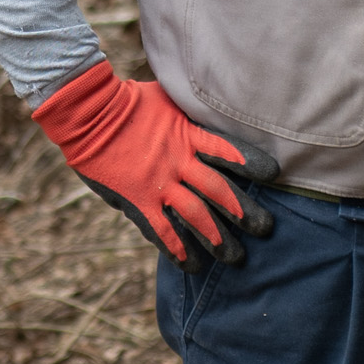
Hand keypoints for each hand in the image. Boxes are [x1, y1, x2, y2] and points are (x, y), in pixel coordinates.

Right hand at [31, 62, 279, 272]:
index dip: (251, 162)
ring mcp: (158, 183)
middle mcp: (179, 162)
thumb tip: (208, 123)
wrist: (89, 112)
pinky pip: (160, 229)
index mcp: (189, 135)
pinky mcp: (137, 199)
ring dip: (217, 237)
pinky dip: (176, 249)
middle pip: (219, 190)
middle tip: (264, 228)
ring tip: (235, 256)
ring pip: (195, 215)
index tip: (274, 174)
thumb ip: (189, 117)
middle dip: (244, 212)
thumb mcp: (169, 99)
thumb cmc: (130, 100)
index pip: (229, 151)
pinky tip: (191, 265)